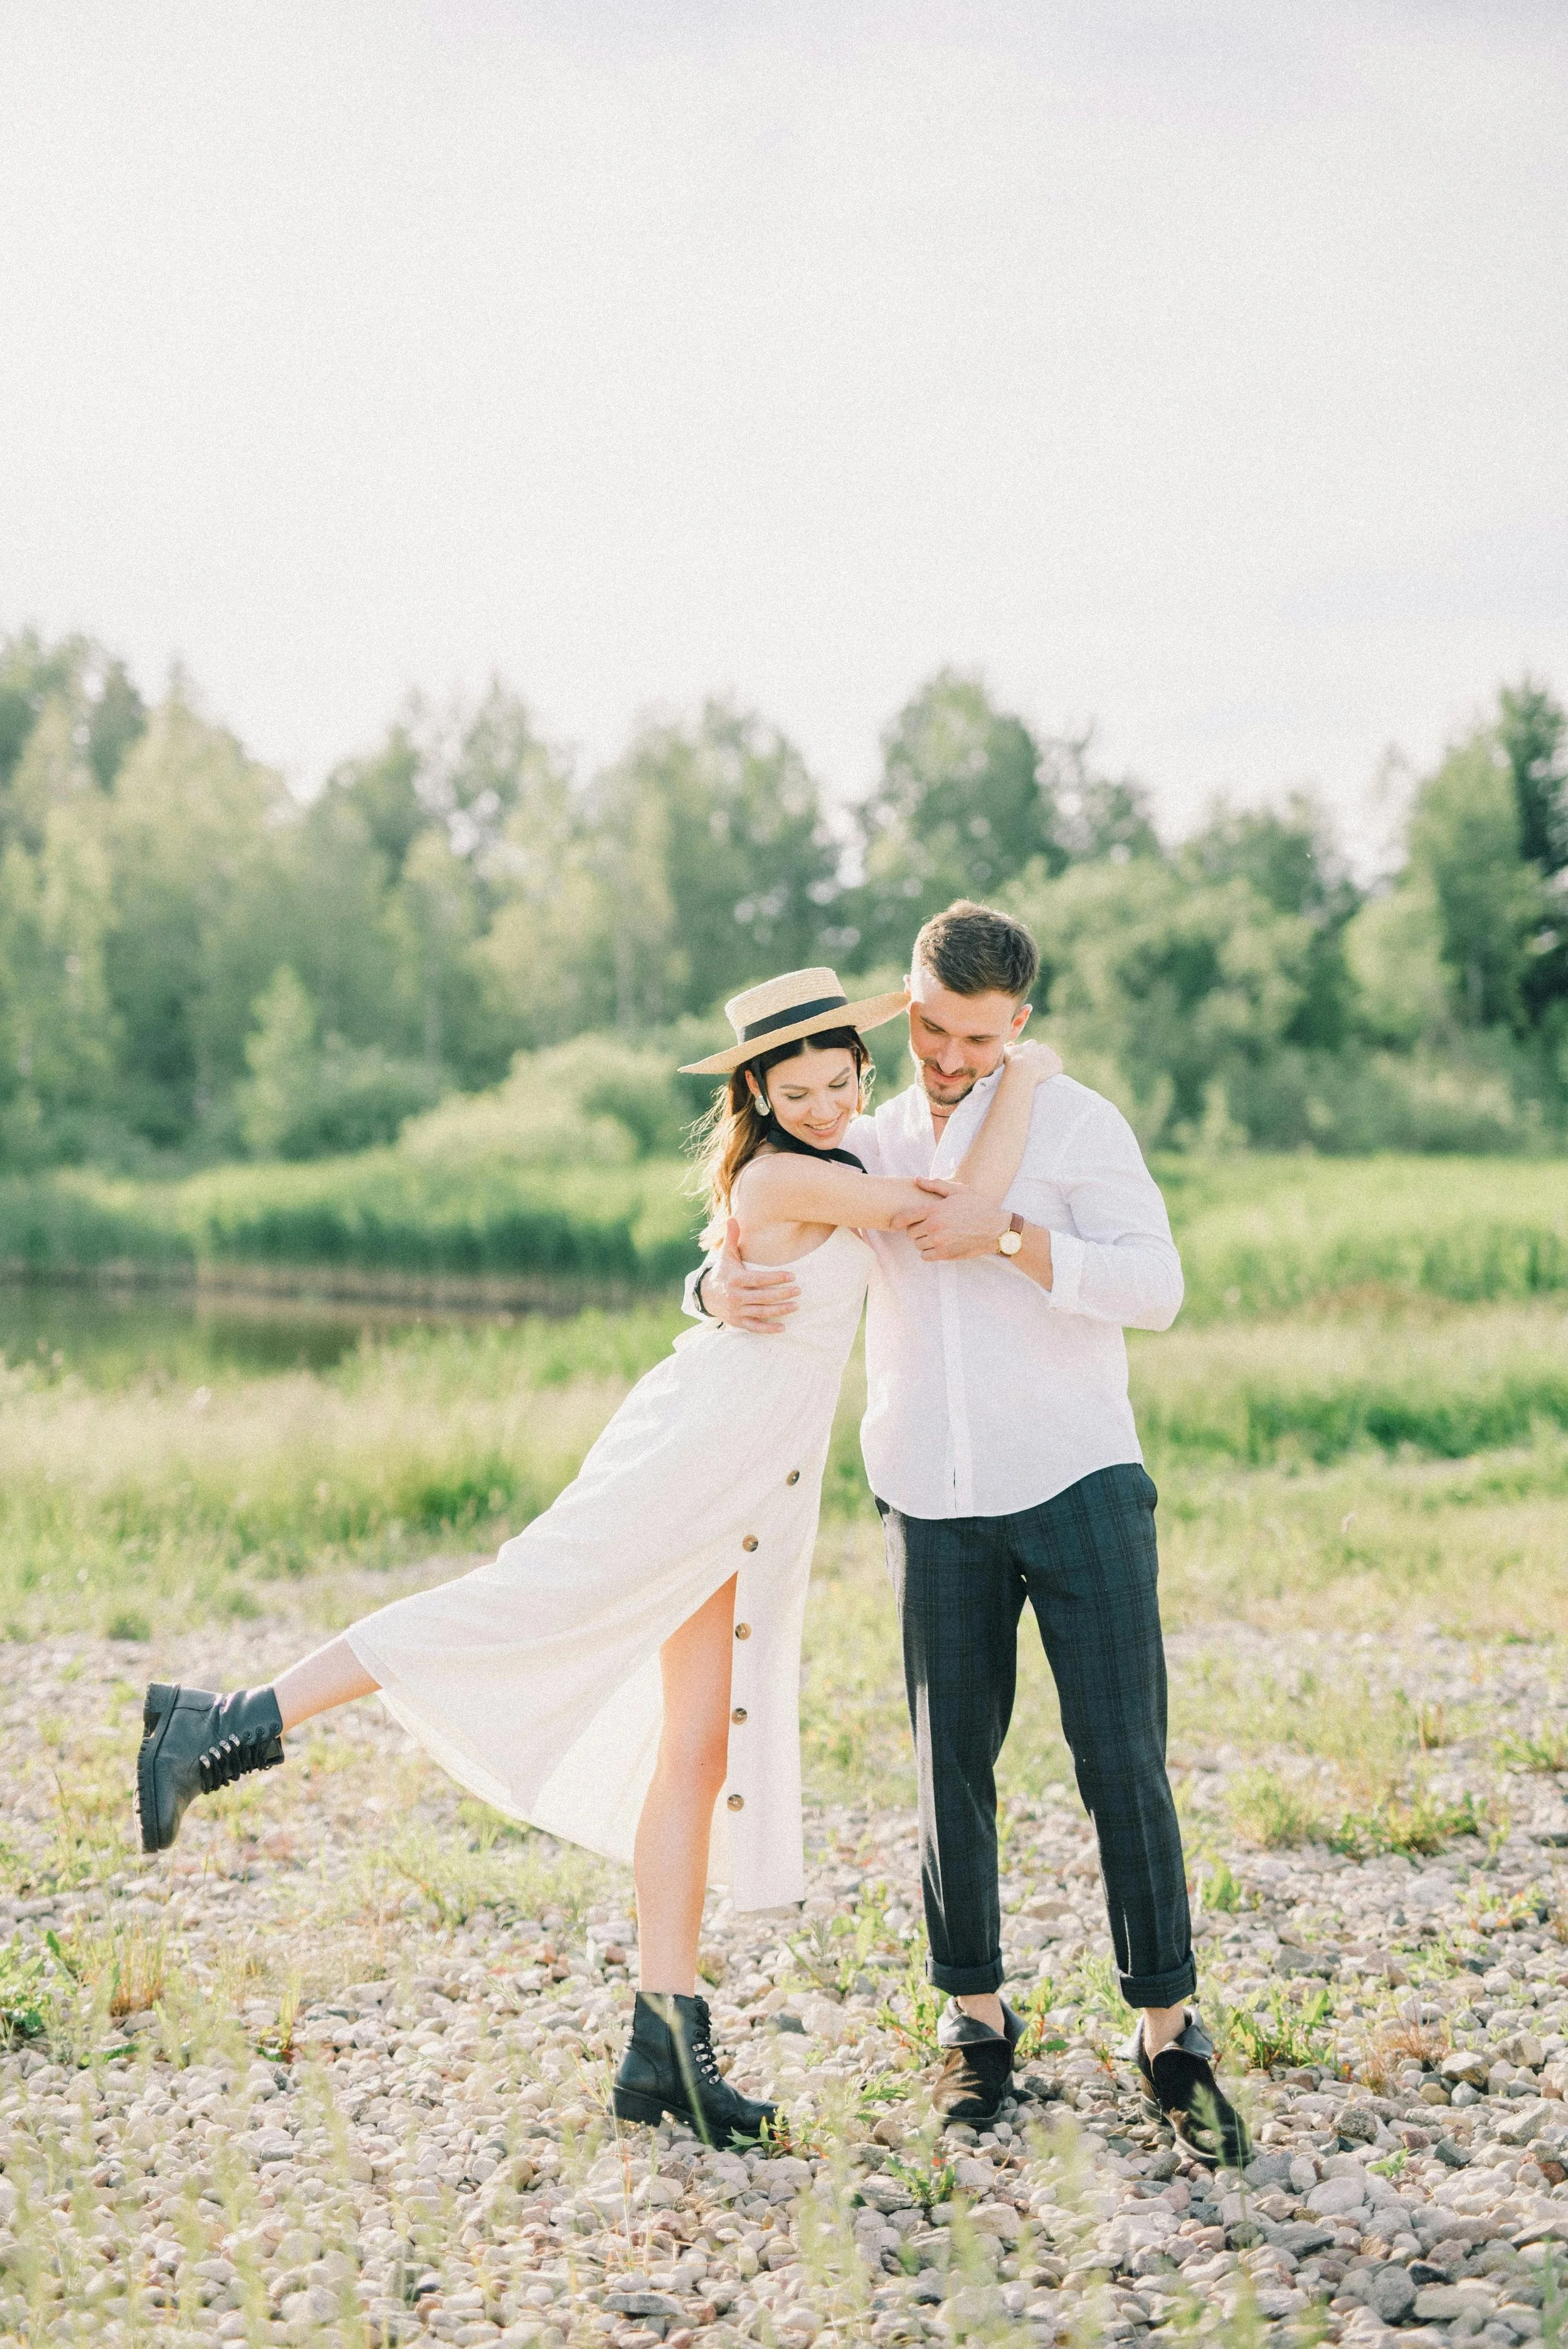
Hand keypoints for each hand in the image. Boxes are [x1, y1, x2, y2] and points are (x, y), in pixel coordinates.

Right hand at [699, 1217, 800, 1332]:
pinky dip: (769, 1329)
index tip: (793, 1276)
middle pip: (763, 1297)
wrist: (706, 1295)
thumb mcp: (726, 1255)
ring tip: (796, 1306)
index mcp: (735, 1279)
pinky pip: (755, 1327)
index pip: (759, 1279)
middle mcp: (736, 1296)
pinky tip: (783, 1327)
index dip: (776, 1278)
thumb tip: (733, 1217)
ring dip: (780, 1310)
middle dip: (782, 1294)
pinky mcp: (738, 1322)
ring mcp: (737, 1311)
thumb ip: (732, 1238)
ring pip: (761, 1312)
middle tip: (799, 1290)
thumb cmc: (723, 1271)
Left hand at [898, 1178, 1013, 1260]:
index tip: (893, 1224)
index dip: (896, 1221)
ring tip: (936, 1235)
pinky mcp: (946, 1255)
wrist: (996, 1229)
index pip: (906, 1216)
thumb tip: (916, 1179)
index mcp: (935, 1210)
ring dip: (923, 1241)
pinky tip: (939, 1245)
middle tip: (927, 1226)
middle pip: (910, 1232)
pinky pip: (925, 1256)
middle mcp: (935, 1227)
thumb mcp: (958, 1191)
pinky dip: (929, 1252)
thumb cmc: (978, 1207)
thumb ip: (935, 1185)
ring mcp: (940, 1242)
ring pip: (917, 1245)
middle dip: (916, 1229)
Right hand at [1002, 1038, 1061, 1080]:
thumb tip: (1011, 1043)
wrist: (1023, 1070)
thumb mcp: (1005, 1053)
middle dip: (1040, 1057)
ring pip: (1051, 1057)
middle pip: (1043, 1050)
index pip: (1032, 1046)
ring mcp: (1050, 1055)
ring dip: (1048, 1063)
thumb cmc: (1012, 1063)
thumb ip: (1007, 1047)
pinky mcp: (1057, 1062)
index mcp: (1031, 1044)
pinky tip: (1049, 1077)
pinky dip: (1055, 1070)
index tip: (1027, 1061)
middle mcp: (1042, 1047)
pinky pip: (1058, 1065)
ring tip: (1042, 1074)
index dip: (1029, 1053)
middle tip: (1035, 1068)